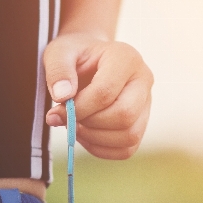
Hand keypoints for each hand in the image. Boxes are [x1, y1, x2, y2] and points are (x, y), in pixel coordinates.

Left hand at [43, 32, 152, 158]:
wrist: (88, 61)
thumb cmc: (74, 56)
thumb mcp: (59, 54)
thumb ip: (58, 71)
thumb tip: (63, 96)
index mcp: (125, 58)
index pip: (105, 92)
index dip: (79, 109)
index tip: (56, 112)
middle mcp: (143, 80)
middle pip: (125, 115)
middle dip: (90, 124)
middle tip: (68, 120)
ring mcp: (146, 103)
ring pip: (130, 136)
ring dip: (95, 139)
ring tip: (75, 126)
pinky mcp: (141, 123)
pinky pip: (127, 149)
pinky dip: (101, 149)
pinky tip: (85, 134)